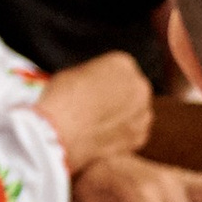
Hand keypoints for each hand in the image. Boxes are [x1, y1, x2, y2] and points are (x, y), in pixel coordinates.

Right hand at [36, 52, 154, 172]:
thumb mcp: (73, 74)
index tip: (93, 91)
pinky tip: (102, 138)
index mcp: (123, 63)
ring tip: (98, 125)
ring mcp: (143, 113)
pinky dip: (122, 136)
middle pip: (131, 90)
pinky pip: (134, 134)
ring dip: (122, 117)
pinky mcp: (140, 137)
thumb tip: (94, 85)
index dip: (104, 81)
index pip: (119, 69)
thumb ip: (93, 76)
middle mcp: (139, 86)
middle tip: (96, 109)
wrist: (59, 134)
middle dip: (118, 98)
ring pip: (135, 112)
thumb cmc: (60, 102)